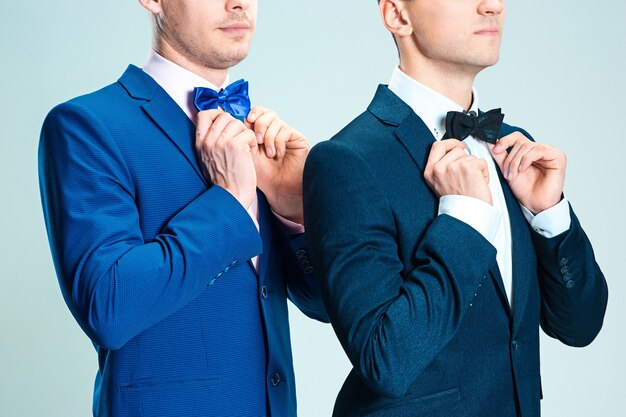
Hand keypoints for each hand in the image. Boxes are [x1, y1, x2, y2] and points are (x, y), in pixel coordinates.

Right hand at [196, 109, 257, 208]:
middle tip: (239, 141)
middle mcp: (209, 141)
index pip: (204, 114)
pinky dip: (253, 143)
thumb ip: (212, 141)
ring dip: (245, 135)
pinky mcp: (236, 145)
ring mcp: (221, 142)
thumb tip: (220, 120)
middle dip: (236, 126)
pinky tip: (249, 155)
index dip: (217, 114)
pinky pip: (249, 133)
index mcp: (200, 144)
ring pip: (238, 123)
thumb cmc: (224, 181)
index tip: (226, 125)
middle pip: (225, 116)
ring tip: (245, 150)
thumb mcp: (209, 159)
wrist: (231, 197)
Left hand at [246, 107, 308, 223]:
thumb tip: (240, 119)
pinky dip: (278, 143)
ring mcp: (286, 133)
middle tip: (258, 141)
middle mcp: (274, 130)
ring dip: (269, 137)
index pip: (257, 112)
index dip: (252, 115)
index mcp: (261, 131)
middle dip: (259, 125)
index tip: (248, 122)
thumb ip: (243, 136)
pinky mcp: (297, 139)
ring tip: (269, 153)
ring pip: (275, 120)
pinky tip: (278, 155)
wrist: (278, 189)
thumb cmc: (263, 175)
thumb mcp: (248, 153)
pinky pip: (285, 130)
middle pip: (266, 112)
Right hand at [424, 139, 492, 204]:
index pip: (437, 146)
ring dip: (475, 167)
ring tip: (471, 181)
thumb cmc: (458, 202)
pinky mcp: (468, 167)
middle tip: (466, 174)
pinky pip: (481, 162)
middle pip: (457, 149)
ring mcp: (453, 166)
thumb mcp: (440, 183)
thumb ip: (442, 166)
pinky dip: (484, 172)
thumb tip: (454, 151)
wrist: (468, 215)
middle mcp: (440, 168)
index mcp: (430, 172)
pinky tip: (478, 183)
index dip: (450, 143)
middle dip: (466, 159)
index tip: (458, 146)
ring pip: (470, 155)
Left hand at [489, 132, 565, 213]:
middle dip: (510, 159)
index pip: (517, 137)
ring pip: (527, 146)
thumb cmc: (524, 189)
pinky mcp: (558, 157)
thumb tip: (490, 142)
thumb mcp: (507, 170)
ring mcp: (549, 152)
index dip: (505, 141)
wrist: (534, 204)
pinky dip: (526, 160)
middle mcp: (540, 149)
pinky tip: (523, 169)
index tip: (495, 150)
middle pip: (520, 142)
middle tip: (507, 173)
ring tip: (513, 175)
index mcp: (529, 151)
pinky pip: (538, 150)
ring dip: (516, 161)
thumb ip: (500, 156)